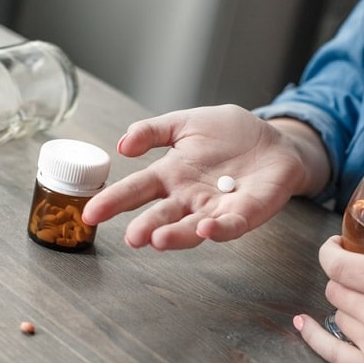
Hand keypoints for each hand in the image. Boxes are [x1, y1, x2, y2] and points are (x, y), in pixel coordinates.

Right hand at [82, 105, 312, 249]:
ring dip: (176, 236)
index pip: (137, 190)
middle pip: (162, 216)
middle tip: (132, 237)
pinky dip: (219, 229)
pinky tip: (206, 228)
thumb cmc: (230, 134)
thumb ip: (153, 131)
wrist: (273, 140)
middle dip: (146, 227)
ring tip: (159, 240)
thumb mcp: (186, 123)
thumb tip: (122, 145)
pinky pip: (231, 225)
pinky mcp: (245, 213)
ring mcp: (216, 208)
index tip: (91, 214)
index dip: (114, 202)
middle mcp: (189, 198)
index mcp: (171, 176)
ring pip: (192, 227)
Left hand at [293, 235, 363, 362]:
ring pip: (337, 316)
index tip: (336, 246)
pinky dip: (313, 337)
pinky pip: (332, 353)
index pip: (339, 262)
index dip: (331, 250)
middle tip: (357, 277)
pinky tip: (303, 324)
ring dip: (347, 307)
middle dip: (343, 279)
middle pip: (335, 288)